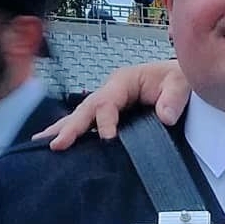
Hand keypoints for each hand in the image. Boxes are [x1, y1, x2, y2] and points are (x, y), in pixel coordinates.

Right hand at [34, 61, 190, 147]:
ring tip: (43, 143)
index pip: (107, 102)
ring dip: (63, 129)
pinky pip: (90, 123)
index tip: (108, 139)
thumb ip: (173, 98)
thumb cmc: (178, 79)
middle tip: (57, 144)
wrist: (181, 81)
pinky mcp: (112, 115)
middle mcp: (111, 92)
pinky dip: (74, 133)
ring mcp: (109, 103)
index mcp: (123, 81)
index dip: (105, 121)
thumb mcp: (181, 83)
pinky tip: (59, 143)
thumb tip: (165, 117)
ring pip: (82, 116)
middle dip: (71, 127)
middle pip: (86, 109)